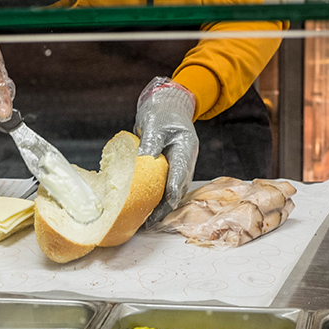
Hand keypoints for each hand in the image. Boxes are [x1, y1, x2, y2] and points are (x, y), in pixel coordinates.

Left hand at [134, 77, 198, 225]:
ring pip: (172, 191)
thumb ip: (149, 144)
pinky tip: (145, 209)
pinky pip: (165, 187)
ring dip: (160, 207)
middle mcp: (186, 160)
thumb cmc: (161, 112)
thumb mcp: (153, 125)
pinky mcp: (171, 169)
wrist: (168, 105)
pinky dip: (157, 198)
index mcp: (185, 148)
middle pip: (177, 189)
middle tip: (149, 223)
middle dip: (164, 208)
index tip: (161, 208)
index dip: (170, 194)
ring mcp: (180, 166)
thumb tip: (143, 163)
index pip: (179, 176)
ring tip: (146, 222)